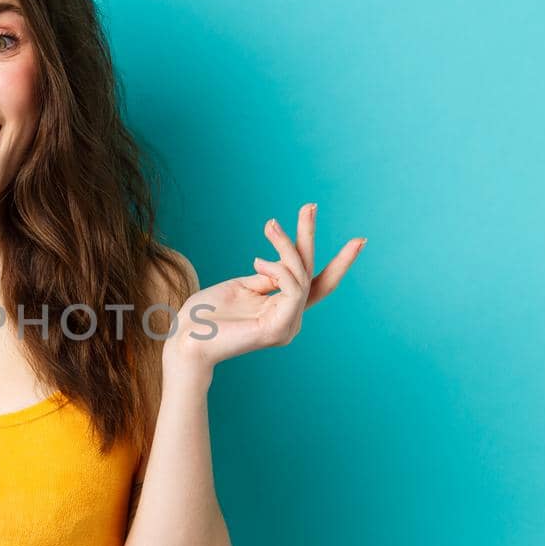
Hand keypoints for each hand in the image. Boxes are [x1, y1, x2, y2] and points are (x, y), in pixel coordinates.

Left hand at [169, 203, 365, 368]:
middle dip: (309, 237)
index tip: (359, 240)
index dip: (337, 262)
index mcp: (281, 309)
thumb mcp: (241, 287)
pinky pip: (292, 289)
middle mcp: (290, 319)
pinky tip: (258, 262)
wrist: (185, 340)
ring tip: (269, 226)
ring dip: (286, 245)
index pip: (313, 281)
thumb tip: (281, 262)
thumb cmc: (205, 315)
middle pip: (311, 273)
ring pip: (300, 275)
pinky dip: (279, 269)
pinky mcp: (279, 329)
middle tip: (310, 205)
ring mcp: (287, 326)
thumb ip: (266, 278)